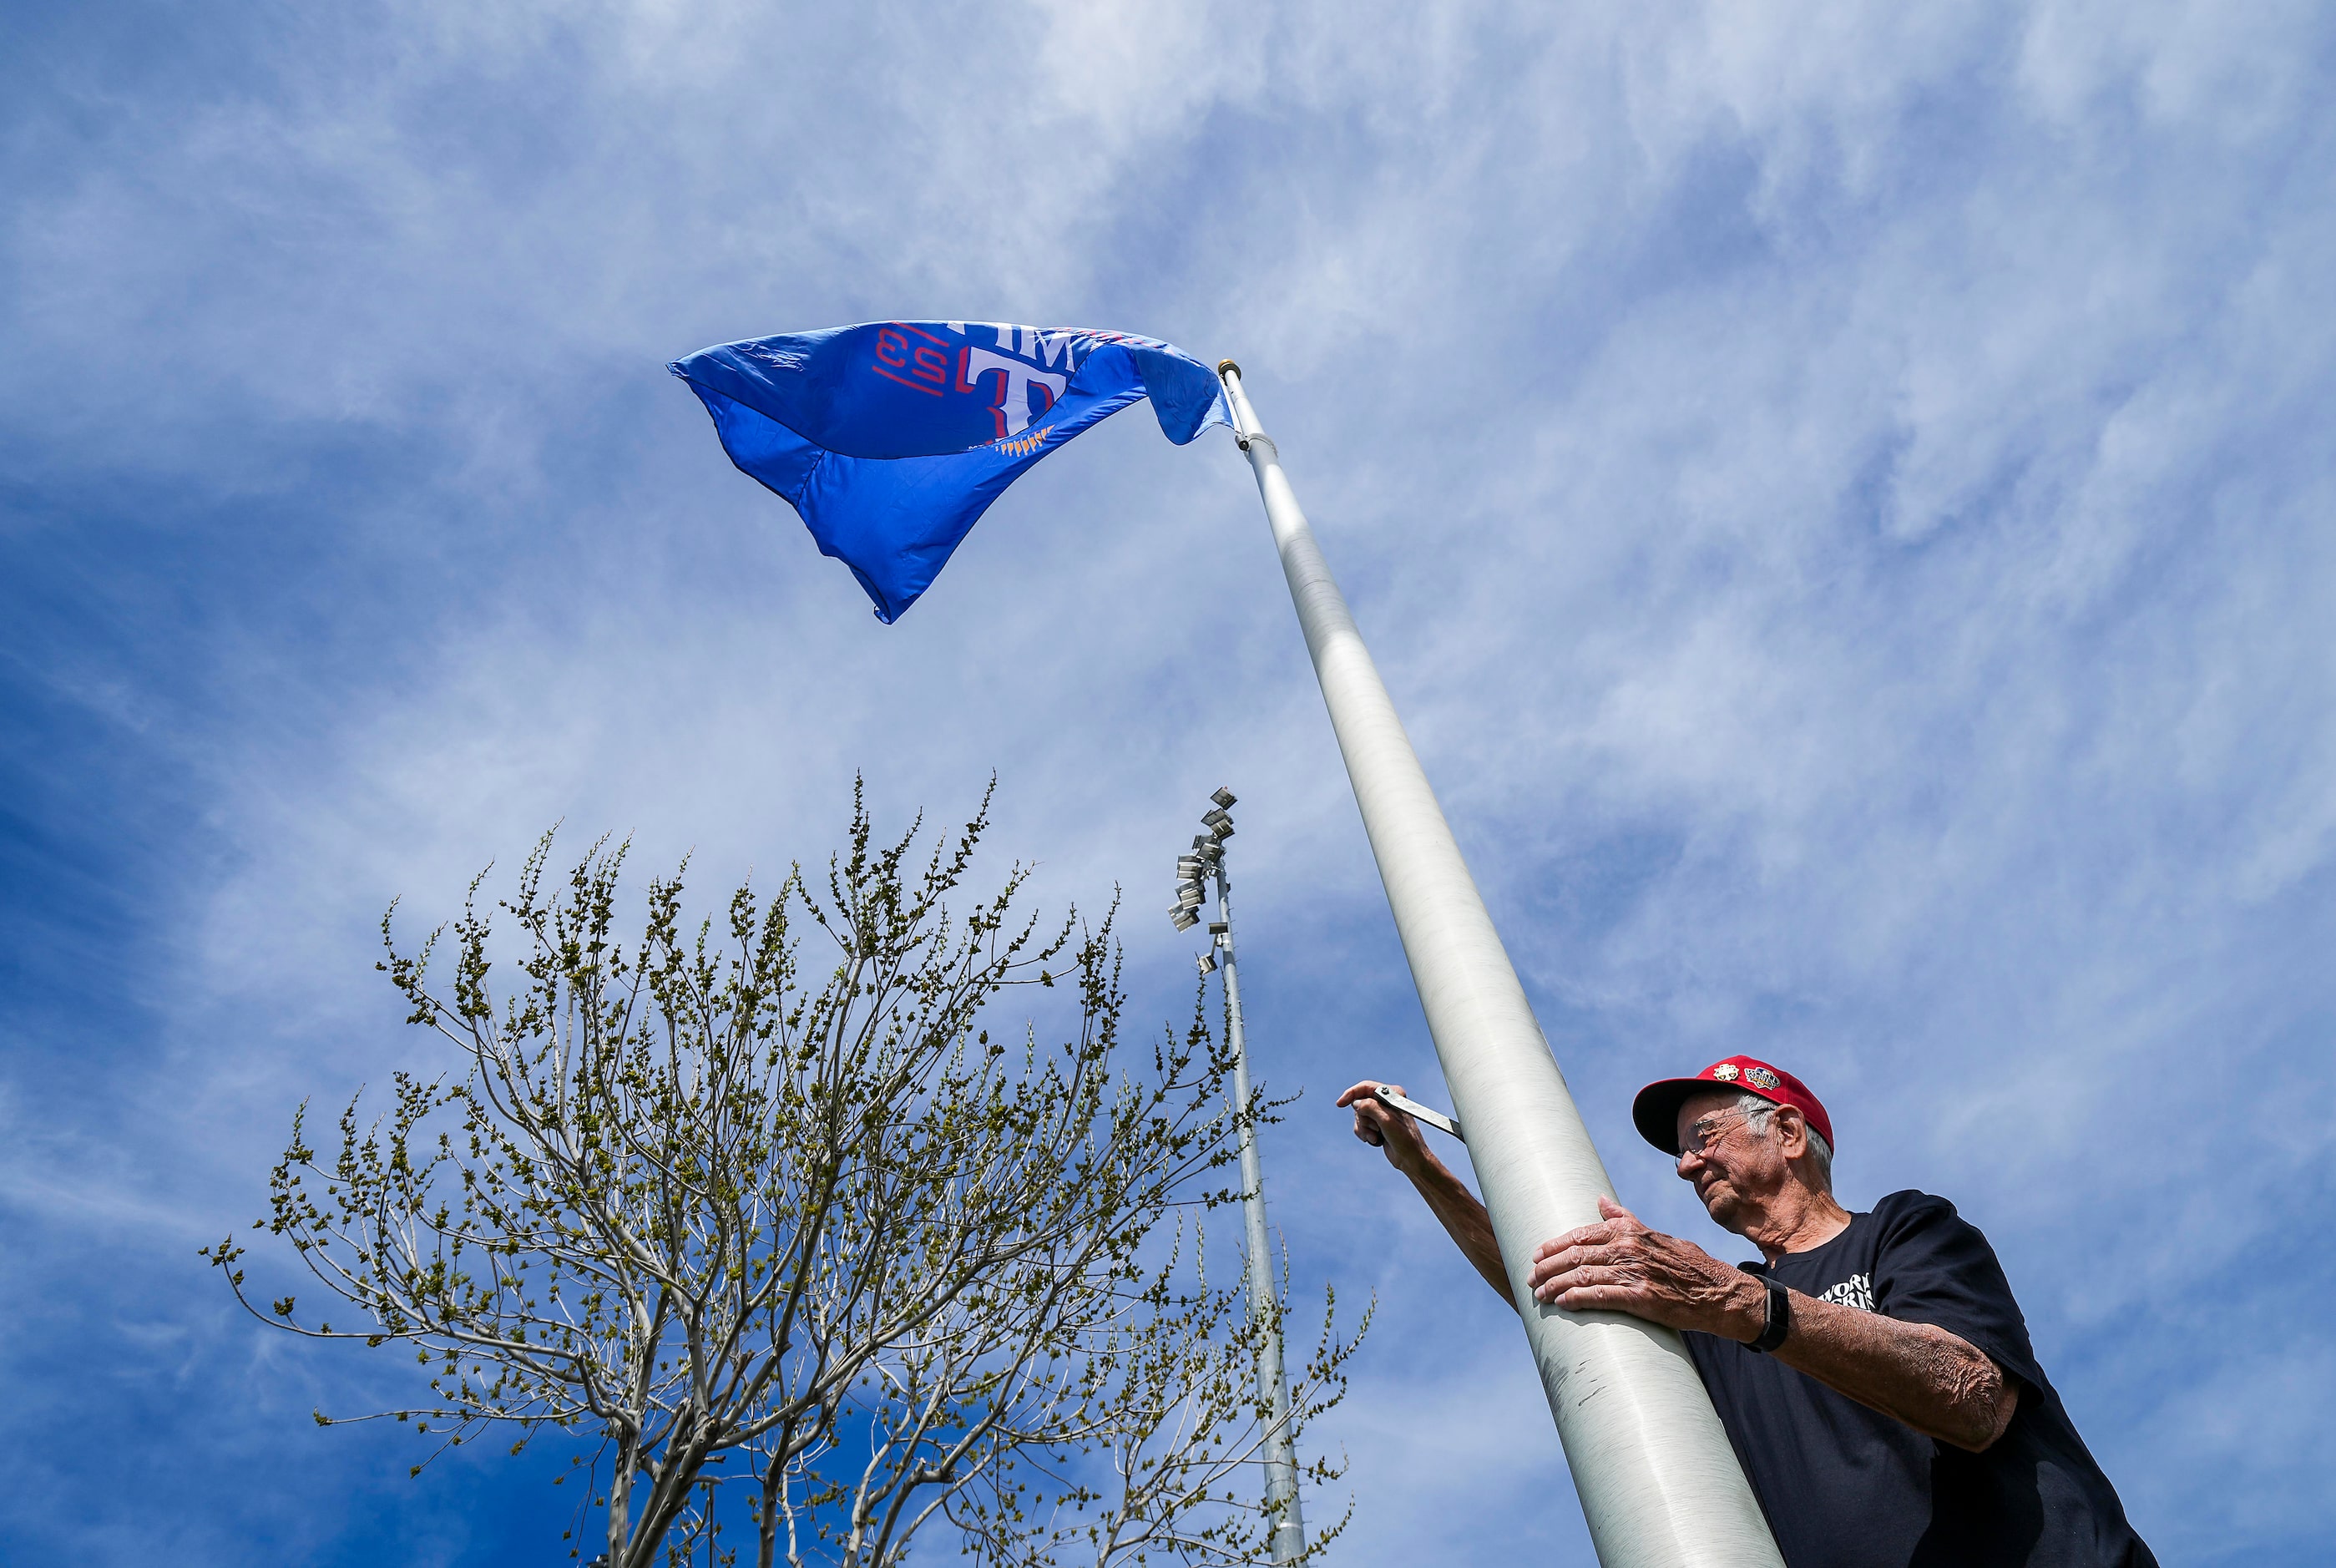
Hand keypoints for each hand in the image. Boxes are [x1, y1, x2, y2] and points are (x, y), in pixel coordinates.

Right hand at [1335, 1080, 1435, 1175]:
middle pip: (1360, 1104)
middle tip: (1376, 1129)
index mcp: (1392, 1095)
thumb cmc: (1404, 1139)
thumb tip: (1356, 1102)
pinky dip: (1365, 1134)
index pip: (1366, 1087)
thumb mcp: (1386, 1121)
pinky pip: (1361, 1126)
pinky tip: (1377, 1140)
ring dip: (1364, 1129)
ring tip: (1376, 1137)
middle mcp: (1386, 1101)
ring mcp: (1381, 1113)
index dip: (1351, 1093)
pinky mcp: (1377, 1125)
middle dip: (1364, 1119)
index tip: (1340, 1103)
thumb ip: (1370, 1107)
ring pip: (1359, 1116)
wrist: (1410, 1158)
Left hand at [1526, 1196, 1765, 1338]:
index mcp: (1629, 1231)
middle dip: (1548, 1267)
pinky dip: (1577, 1299)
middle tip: (1531, 1278)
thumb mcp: (1654, 1234)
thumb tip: (1600, 1199)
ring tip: (1540, 1294)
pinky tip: (1562, 1304)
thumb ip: (1624, 1218)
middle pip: (1575, 1255)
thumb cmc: (1683, 1263)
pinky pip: (1601, 1297)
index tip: (1536, 1255)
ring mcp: (1635, 1272)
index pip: (1580, 1235)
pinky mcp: (1642, 1297)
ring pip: (1583, 1276)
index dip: (1554, 1246)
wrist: (1717, 1291)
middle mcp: (1629, 1248)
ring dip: (1556, 1285)